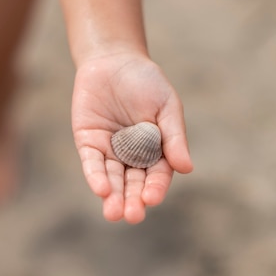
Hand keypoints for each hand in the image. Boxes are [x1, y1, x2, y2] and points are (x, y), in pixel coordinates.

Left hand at [72, 53, 192, 223]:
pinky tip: (101, 189)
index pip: (157, 175)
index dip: (155, 187)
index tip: (152, 198)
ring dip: (112, 196)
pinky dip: (95, 176)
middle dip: (132, 200)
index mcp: (156, 151)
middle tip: (133, 216)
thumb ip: (174, 136)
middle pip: (133, 183)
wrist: (114, 59)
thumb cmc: (147, 83)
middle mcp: (133, 156)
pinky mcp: (88, 142)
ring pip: (112, 179)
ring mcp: (110, 151)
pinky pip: (92, 163)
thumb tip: (186, 168)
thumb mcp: (166, 106)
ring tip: (114, 213)